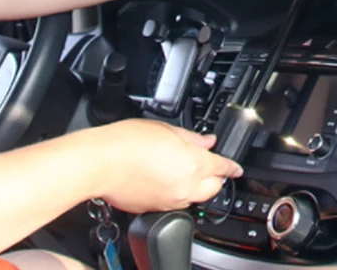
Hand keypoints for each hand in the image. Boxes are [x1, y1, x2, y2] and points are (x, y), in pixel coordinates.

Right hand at [90, 120, 242, 212]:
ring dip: (196, 186)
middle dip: (216, 178)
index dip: (232, 166)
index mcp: (192, 164)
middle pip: (214, 188)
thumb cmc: (126, 142)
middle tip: (210, 165)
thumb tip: (207, 142)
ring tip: (182, 169)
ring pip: (194, 198)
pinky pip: (174, 203)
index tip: (236, 167)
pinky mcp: (154, 209)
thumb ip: (191, 138)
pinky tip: (164, 179)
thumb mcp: (165, 128)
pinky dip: (176, 193)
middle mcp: (185, 187)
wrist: (100, 163)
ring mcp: (169, 201)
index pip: (222, 167)